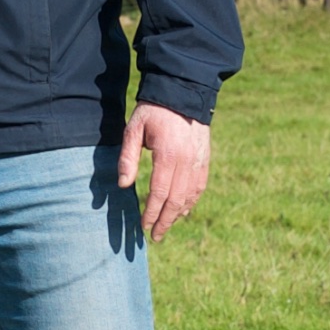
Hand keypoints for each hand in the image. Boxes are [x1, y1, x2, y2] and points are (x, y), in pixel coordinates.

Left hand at [118, 103, 210, 241]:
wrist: (182, 92)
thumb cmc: (153, 111)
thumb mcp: (133, 129)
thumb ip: (128, 158)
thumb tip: (124, 185)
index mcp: (168, 155)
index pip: (159, 193)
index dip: (152, 213)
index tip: (143, 226)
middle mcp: (187, 161)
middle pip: (176, 200)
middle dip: (165, 221)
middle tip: (155, 236)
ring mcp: (199, 160)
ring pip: (190, 196)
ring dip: (178, 214)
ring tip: (166, 226)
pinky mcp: (205, 158)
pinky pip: (200, 186)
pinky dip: (191, 201)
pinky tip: (182, 210)